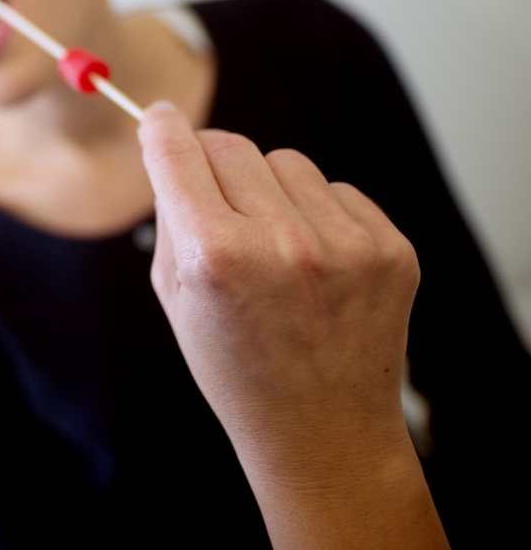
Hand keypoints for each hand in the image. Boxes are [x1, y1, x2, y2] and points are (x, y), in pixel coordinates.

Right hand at [138, 102, 451, 549]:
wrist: (321, 430)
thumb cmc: (235, 364)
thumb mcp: (176, 294)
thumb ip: (173, 216)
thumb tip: (173, 145)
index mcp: (214, 256)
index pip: (178, 150)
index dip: (161, 129)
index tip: (159, 119)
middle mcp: (281, 242)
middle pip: (231, 146)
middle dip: (213, 164)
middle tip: (214, 202)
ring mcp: (344, 245)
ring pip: (288, 162)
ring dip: (271, 189)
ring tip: (273, 246)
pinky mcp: (391, 250)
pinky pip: (338, 191)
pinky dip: (319, 214)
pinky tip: (315, 264)